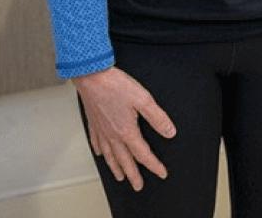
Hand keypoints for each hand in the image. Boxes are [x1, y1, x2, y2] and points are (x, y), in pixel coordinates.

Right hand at [73, 66, 175, 191]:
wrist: (91, 76)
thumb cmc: (115, 85)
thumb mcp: (143, 99)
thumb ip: (157, 117)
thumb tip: (170, 132)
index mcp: (126, 131)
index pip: (143, 154)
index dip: (154, 165)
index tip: (161, 173)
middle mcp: (113, 134)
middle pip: (125, 160)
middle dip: (133, 174)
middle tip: (138, 186)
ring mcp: (101, 129)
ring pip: (109, 155)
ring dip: (116, 167)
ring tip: (120, 177)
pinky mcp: (93, 122)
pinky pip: (96, 142)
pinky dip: (100, 151)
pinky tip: (100, 154)